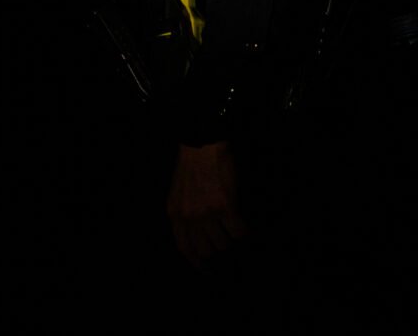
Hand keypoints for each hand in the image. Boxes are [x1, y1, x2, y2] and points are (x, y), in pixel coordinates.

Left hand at [166, 140, 248, 269]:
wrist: (202, 147)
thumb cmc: (191, 168)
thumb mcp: (176, 194)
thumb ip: (182, 215)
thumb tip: (194, 238)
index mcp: (175, 214)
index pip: (184, 248)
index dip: (196, 262)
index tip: (206, 270)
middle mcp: (189, 217)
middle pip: (206, 250)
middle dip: (217, 248)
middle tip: (224, 240)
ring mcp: (207, 213)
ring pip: (223, 244)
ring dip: (230, 239)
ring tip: (232, 228)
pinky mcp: (225, 207)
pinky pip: (238, 232)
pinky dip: (243, 232)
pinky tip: (242, 225)